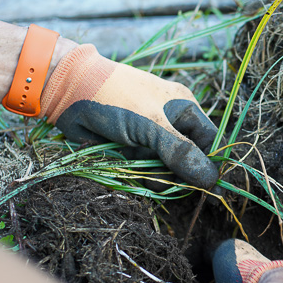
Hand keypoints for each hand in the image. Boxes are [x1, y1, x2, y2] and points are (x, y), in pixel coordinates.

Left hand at [40, 44, 218, 188]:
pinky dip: (142, 175)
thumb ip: (181, 153)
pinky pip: (146, 170)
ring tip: (145, 175)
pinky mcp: (132, 149)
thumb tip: (213, 180)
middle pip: (190, 160)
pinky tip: (133, 171)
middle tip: (169, 183)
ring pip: (167, 170)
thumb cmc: (116, 98)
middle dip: (181, 175)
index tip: (210, 191)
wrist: (69, 92)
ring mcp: (151, 138)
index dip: (212, 165)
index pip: (211, 142)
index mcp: (185, 109)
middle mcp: (172, 123)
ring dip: (159, 177)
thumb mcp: (153, 125)